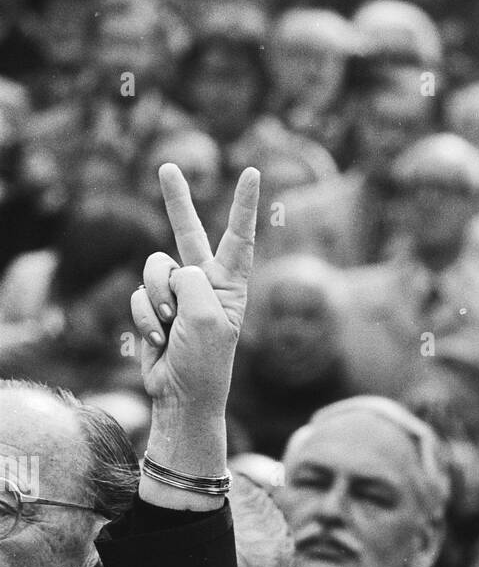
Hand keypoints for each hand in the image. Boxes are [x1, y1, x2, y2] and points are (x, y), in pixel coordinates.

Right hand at [131, 164, 259, 505]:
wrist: (182, 398)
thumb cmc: (204, 361)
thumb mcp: (207, 315)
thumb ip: (192, 280)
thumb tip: (172, 274)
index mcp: (231, 285)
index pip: (239, 237)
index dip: (243, 205)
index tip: (251, 172)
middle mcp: (205, 285)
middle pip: (188, 233)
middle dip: (177, 201)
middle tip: (167, 168)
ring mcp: (177, 296)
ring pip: (154, 269)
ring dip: (156, 297)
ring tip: (169, 326)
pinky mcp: (152, 310)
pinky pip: (138, 296)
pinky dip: (145, 318)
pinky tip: (159, 341)